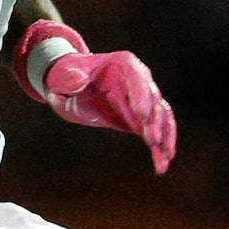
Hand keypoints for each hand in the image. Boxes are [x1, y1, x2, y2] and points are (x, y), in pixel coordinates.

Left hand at [15, 20, 176, 173]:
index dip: (141, 95)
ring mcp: (144, 99)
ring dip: (164, 137)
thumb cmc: (66, 76)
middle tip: (153, 141)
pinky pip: (156, 131)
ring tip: (165, 158)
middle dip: (154, 121)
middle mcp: (140, 79)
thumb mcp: (62, 76)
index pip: (137, 77)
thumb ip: (69, 79)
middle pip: (153, 100)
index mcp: (123, 64)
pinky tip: (161, 164)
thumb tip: (77, 82)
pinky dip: (160, 147)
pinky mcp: (142, 118)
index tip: (141, 116)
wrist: (70, 84)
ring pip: (161, 118)